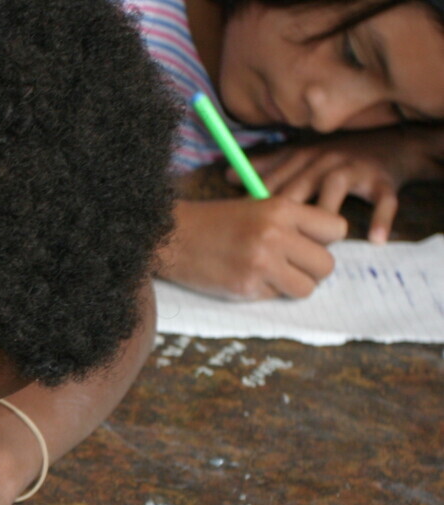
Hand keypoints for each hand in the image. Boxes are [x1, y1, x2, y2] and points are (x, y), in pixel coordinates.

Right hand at [160, 198, 346, 299]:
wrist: (169, 236)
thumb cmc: (214, 221)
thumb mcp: (256, 207)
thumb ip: (292, 223)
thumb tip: (324, 247)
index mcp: (281, 209)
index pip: (336, 230)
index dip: (325, 240)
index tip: (307, 242)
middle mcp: (275, 235)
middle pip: (327, 264)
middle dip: (312, 268)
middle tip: (292, 265)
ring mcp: (260, 264)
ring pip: (307, 288)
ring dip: (294, 285)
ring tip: (272, 275)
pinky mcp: (245, 287)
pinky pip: (276, 297)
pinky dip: (265, 292)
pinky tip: (245, 278)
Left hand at [247, 128, 442, 243]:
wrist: (391, 144)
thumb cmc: (336, 157)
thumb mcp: (300, 157)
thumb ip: (266, 167)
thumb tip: (229, 176)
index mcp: (301, 159)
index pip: (272, 182)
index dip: (255, 207)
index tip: (241, 230)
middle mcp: (324, 161)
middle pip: (299, 185)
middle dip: (285, 214)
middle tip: (271, 245)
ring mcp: (354, 169)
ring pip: (335, 188)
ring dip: (325, 214)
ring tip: (318, 245)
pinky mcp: (383, 181)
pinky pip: (383, 200)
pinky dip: (381, 218)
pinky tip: (374, 239)